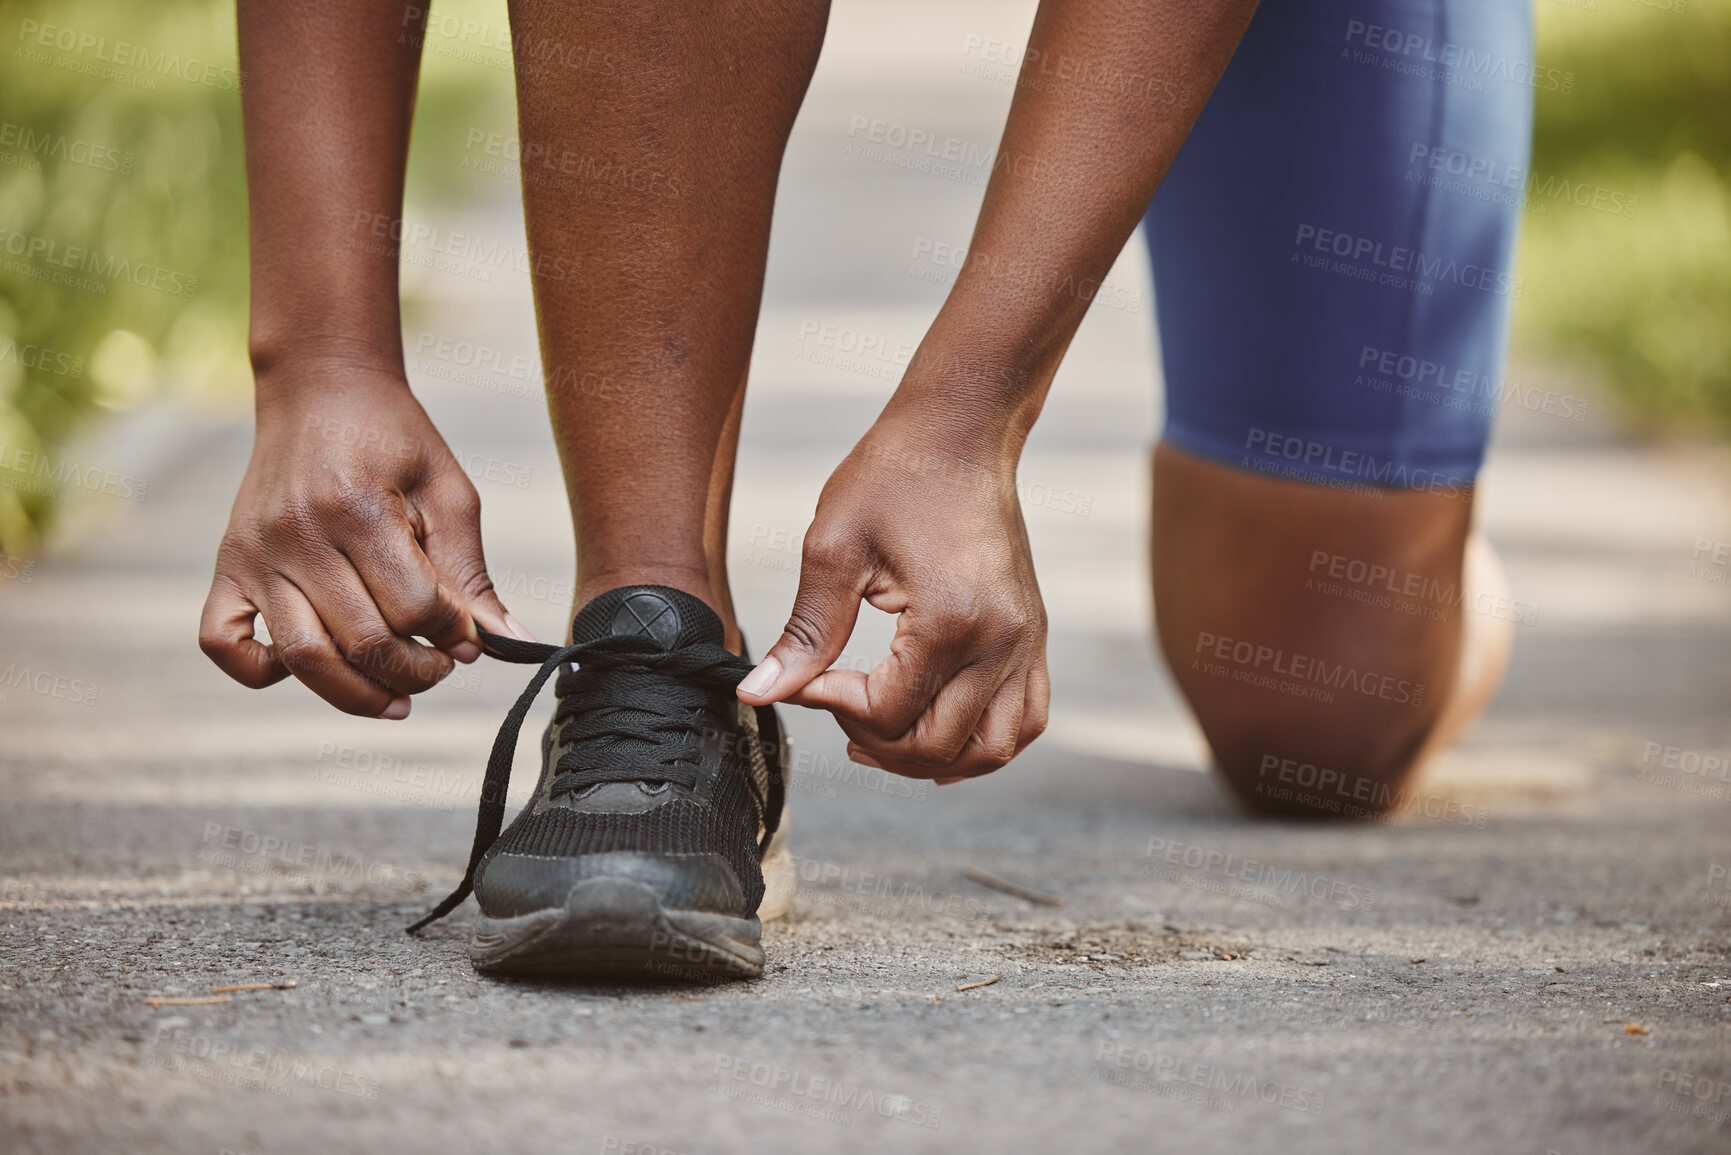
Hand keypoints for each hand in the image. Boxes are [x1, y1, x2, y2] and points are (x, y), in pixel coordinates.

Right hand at [199, 362, 527, 717]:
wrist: (321, 389)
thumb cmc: (394, 440)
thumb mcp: (447, 491)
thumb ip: (471, 570)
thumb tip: (504, 638)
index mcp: (358, 508)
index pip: (414, 607)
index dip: (452, 634)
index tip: (467, 635)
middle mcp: (298, 535)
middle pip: (362, 642)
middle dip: (416, 671)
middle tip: (439, 666)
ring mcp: (256, 554)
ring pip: (302, 658)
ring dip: (357, 693)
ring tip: (397, 695)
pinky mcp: (228, 565)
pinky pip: (222, 642)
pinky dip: (259, 670)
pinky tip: (310, 667)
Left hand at [736, 414, 1048, 779]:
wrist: (960, 432)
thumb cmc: (895, 475)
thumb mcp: (833, 548)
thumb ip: (805, 633)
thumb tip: (758, 693)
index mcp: (952, 621)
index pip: (889, 712)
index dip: (833, 707)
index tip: (804, 678)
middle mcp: (1002, 642)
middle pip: (940, 747)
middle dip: (877, 744)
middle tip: (833, 704)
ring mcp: (1025, 642)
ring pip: (993, 749)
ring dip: (933, 759)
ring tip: (880, 738)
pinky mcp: (1032, 636)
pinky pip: (1025, 719)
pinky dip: (982, 741)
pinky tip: (934, 730)